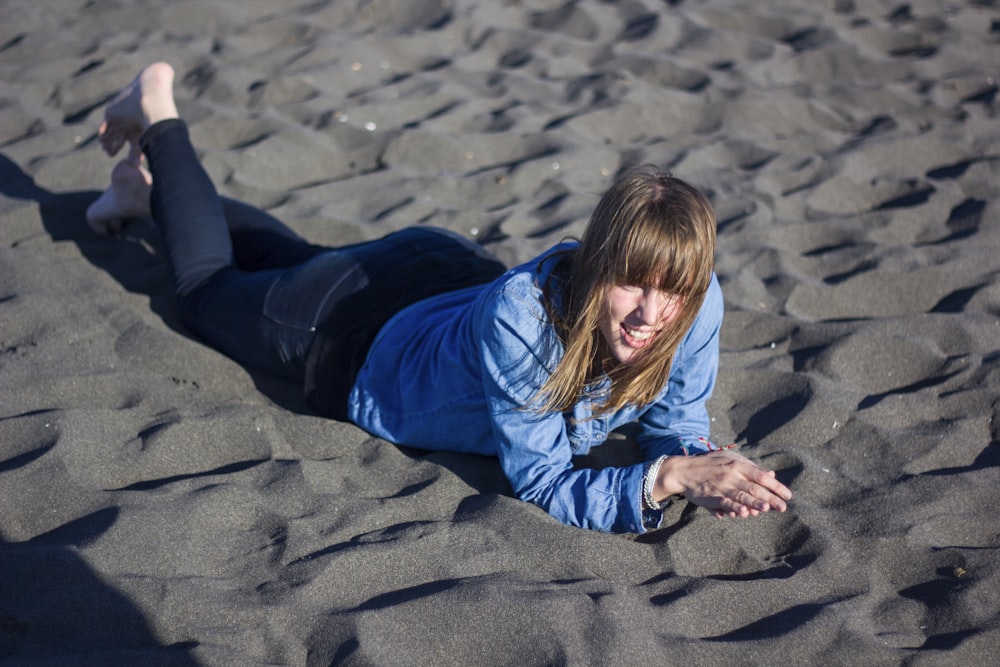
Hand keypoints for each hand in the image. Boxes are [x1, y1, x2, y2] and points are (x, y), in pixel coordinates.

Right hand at [655, 451, 791, 518]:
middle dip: (770, 498)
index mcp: (738, 465)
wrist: (684, 470)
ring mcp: (722, 486)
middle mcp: (732, 475)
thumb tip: (771, 475)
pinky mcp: (712, 496)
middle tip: (783, 507)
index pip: (761, 476)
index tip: (787, 495)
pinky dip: (734, 508)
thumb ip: (751, 467)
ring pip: (741, 495)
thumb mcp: (730, 460)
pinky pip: (725, 503)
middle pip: (754, 487)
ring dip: (754, 503)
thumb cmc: (710, 464)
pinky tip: (742, 513)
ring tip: (767, 509)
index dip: (776, 486)